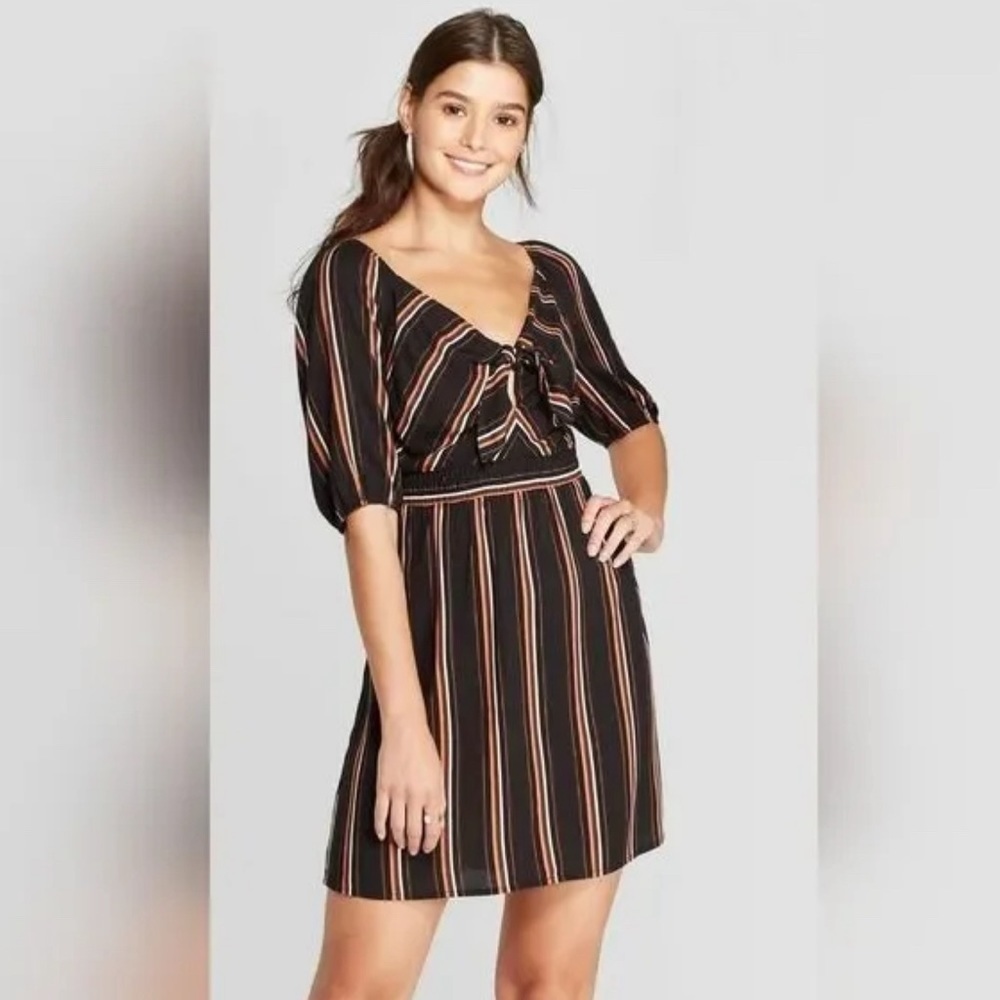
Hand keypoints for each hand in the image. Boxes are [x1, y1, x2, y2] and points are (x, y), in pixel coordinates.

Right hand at [373, 715, 446, 854]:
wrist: (405, 730)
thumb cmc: (424, 748)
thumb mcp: (439, 773)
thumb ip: (439, 796)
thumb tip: (438, 818)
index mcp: (432, 792)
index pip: (433, 826)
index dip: (431, 840)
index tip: (429, 847)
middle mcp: (415, 795)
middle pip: (415, 829)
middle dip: (415, 844)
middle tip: (415, 851)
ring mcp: (397, 792)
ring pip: (397, 825)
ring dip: (400, 839)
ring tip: (402, 846)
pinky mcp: (382, 787)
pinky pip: (380, 813)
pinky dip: (380, 827)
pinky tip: (382, 835)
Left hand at [581, 495, 662, 566]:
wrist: (652, 522)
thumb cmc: (624, 526)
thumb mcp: (611, 525)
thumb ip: (599, 531)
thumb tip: (588, 548)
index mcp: (610, 503)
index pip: (597, 502)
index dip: (589, 515)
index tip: (584, 531)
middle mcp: (622, 506)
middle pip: (608, 514)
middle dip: (598, 534)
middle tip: (591, 552)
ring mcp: (635, 516)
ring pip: (622, 525)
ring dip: (610, 543)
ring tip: (602, 558)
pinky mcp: (646, 528)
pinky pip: (635, 540)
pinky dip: (624, 553)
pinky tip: (616, 562)